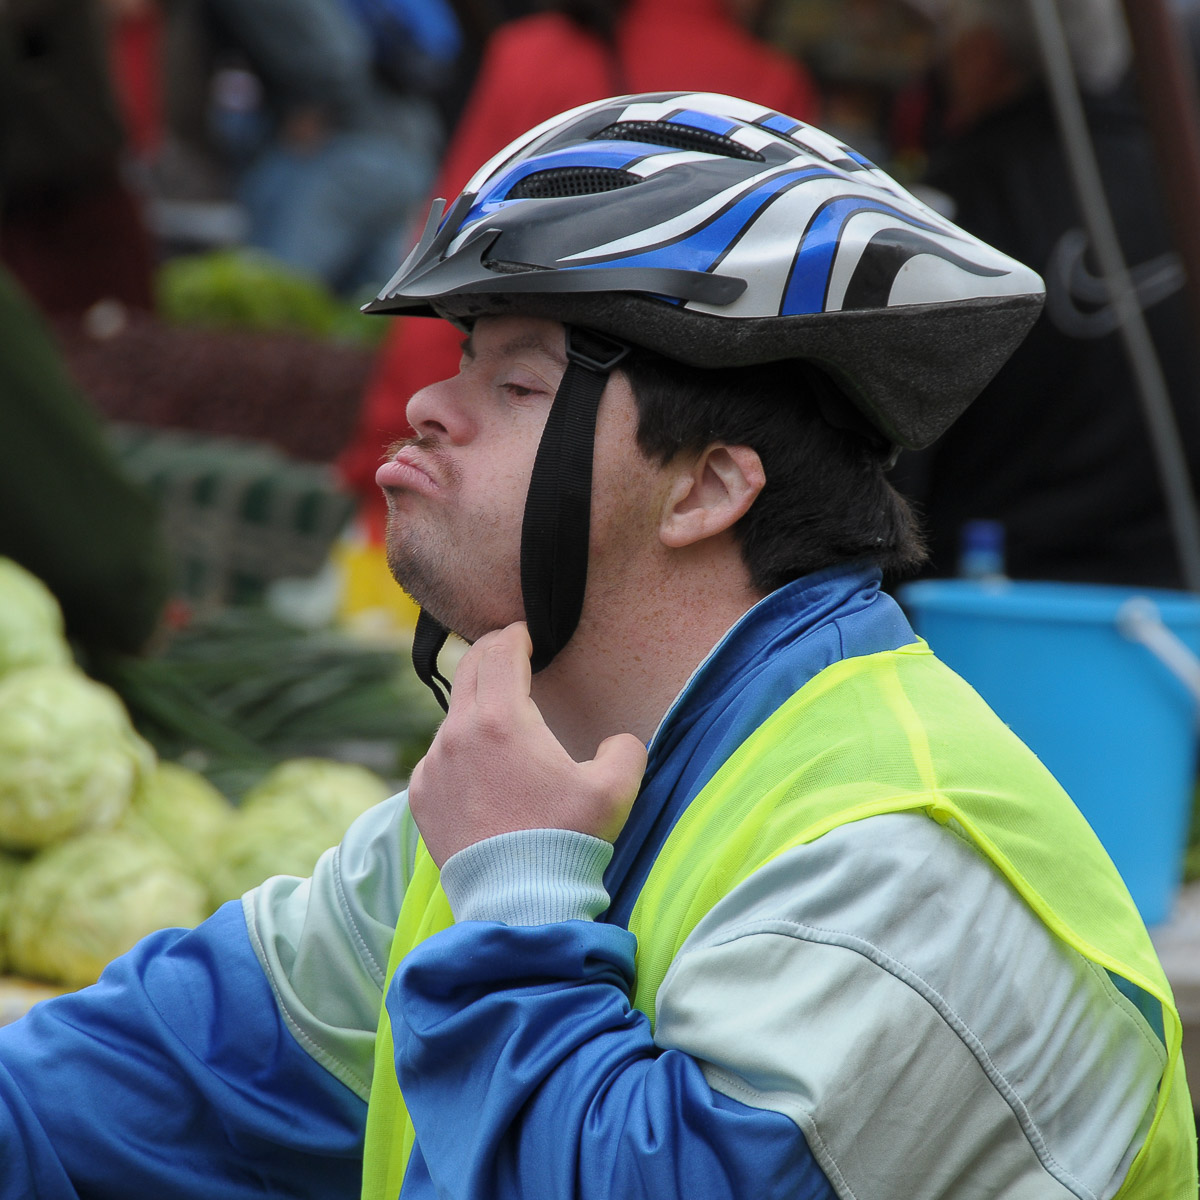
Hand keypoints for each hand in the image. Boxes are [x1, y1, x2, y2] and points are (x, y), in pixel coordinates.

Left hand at [407, 623, 646, 867]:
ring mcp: (432, 765)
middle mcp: (457, 733)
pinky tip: (480, 766)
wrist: (518, 903)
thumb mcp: (615, 789)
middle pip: (468, 670)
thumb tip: (619, 741)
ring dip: (476, 706)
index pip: (501, 652)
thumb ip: (625, 749)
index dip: (517, 636)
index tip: (527, 634)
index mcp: (502, 719)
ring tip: (499, 717)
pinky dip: (458, 748)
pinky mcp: (420, 796)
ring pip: (452, 715)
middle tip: (509, 652)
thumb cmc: (566, 841)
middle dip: (491, 655)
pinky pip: (438, 756)